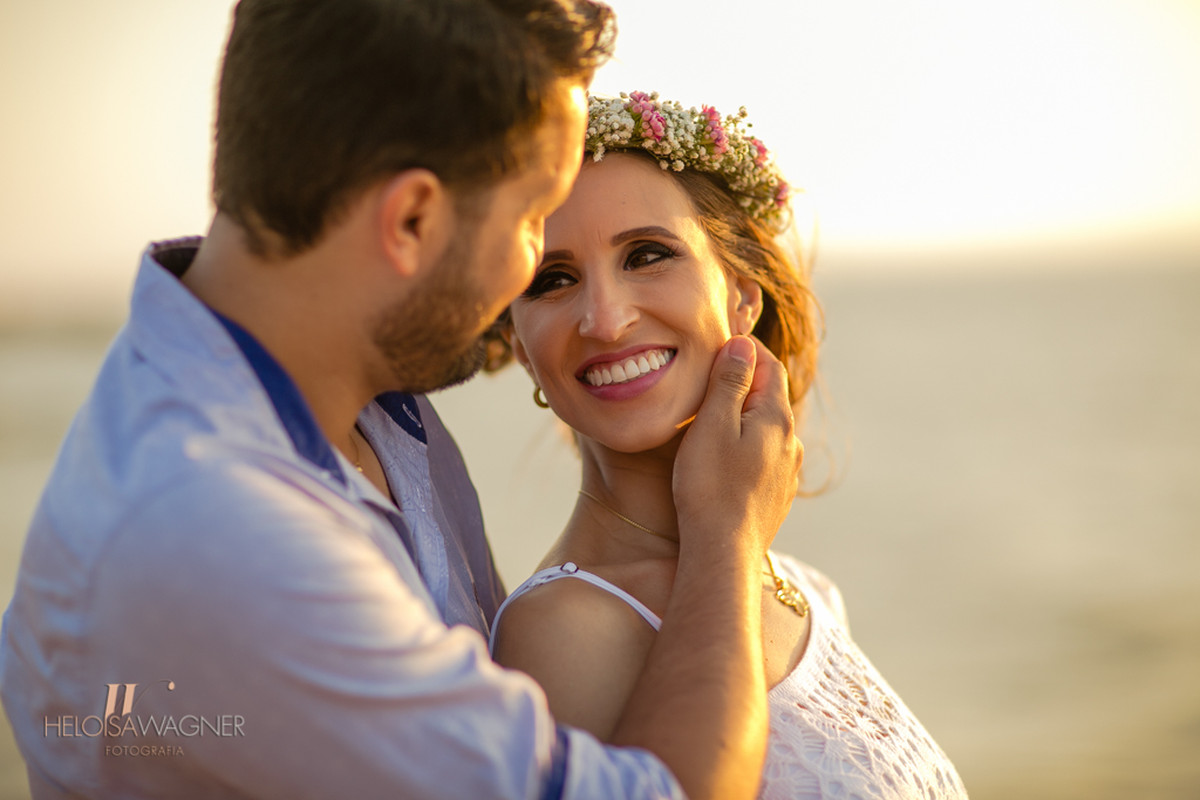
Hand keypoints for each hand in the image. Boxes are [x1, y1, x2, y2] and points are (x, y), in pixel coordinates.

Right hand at [672, 335, 802, 560]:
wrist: (724, 552)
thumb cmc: (710, 487)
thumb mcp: (713, 425)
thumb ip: (730, 382)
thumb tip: (744, 344)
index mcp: (777, 418)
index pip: (768, 365)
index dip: (743, 349)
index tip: (717, 343)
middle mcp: (790, 442)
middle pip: (769, 396)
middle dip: (742, 382)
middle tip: (708, 377)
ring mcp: (787, 472)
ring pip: (766, 429)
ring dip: (743, 417)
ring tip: (711, 419)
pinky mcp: (777, 496)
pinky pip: (763, 457)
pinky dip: (745, 446)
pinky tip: (723, 459)